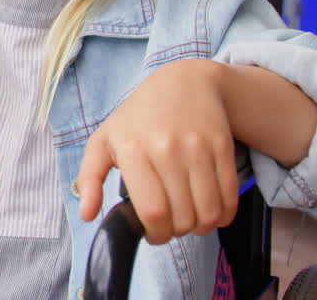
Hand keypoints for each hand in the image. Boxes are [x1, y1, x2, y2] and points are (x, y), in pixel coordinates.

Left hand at [76, 58, 239, 244]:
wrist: (183, 84)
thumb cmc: (138, 117)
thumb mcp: (104, 139)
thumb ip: (89, 177)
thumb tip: (86, 214)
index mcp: (133, 149)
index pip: (153, 210)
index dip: (156, 233)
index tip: (153, 233)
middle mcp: (167, 148)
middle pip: (182, 217)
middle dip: (177, 232)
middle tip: (171, 224)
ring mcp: (198, 148)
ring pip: (208, 212)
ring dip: (200, 227)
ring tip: (189, 219)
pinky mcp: (222, 148)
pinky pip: (229, 198)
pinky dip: (222, 215)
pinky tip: (210, 210)